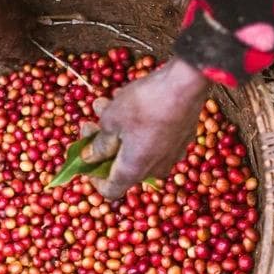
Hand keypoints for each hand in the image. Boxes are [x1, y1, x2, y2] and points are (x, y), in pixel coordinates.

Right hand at [0, 0, 32, 61]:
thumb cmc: (3, 9)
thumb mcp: (23, 13)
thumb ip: (29, 22)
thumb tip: (33, 24)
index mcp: (16, 50)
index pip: (30, 56)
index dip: (35, 52)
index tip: (38, 49)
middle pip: (10, 60)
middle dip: (16, 54)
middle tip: (18, 46)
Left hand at [81, 59, 210, 199]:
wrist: (186, 83)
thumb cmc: (144, 104)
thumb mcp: (111, 120)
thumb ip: (99, 143)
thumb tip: (90, 157)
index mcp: (134, 170)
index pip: (110, 190)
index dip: (93, 177)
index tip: (87, 156)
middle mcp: (155, 169)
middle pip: (122, 166)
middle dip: (103, 144)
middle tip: (92, 122)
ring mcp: (172, 155)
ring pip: (137, 148)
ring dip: (118, 130)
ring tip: (105, 104)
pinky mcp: (182, 139)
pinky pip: (154, 139)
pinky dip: (138, 127)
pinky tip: (130, 102)